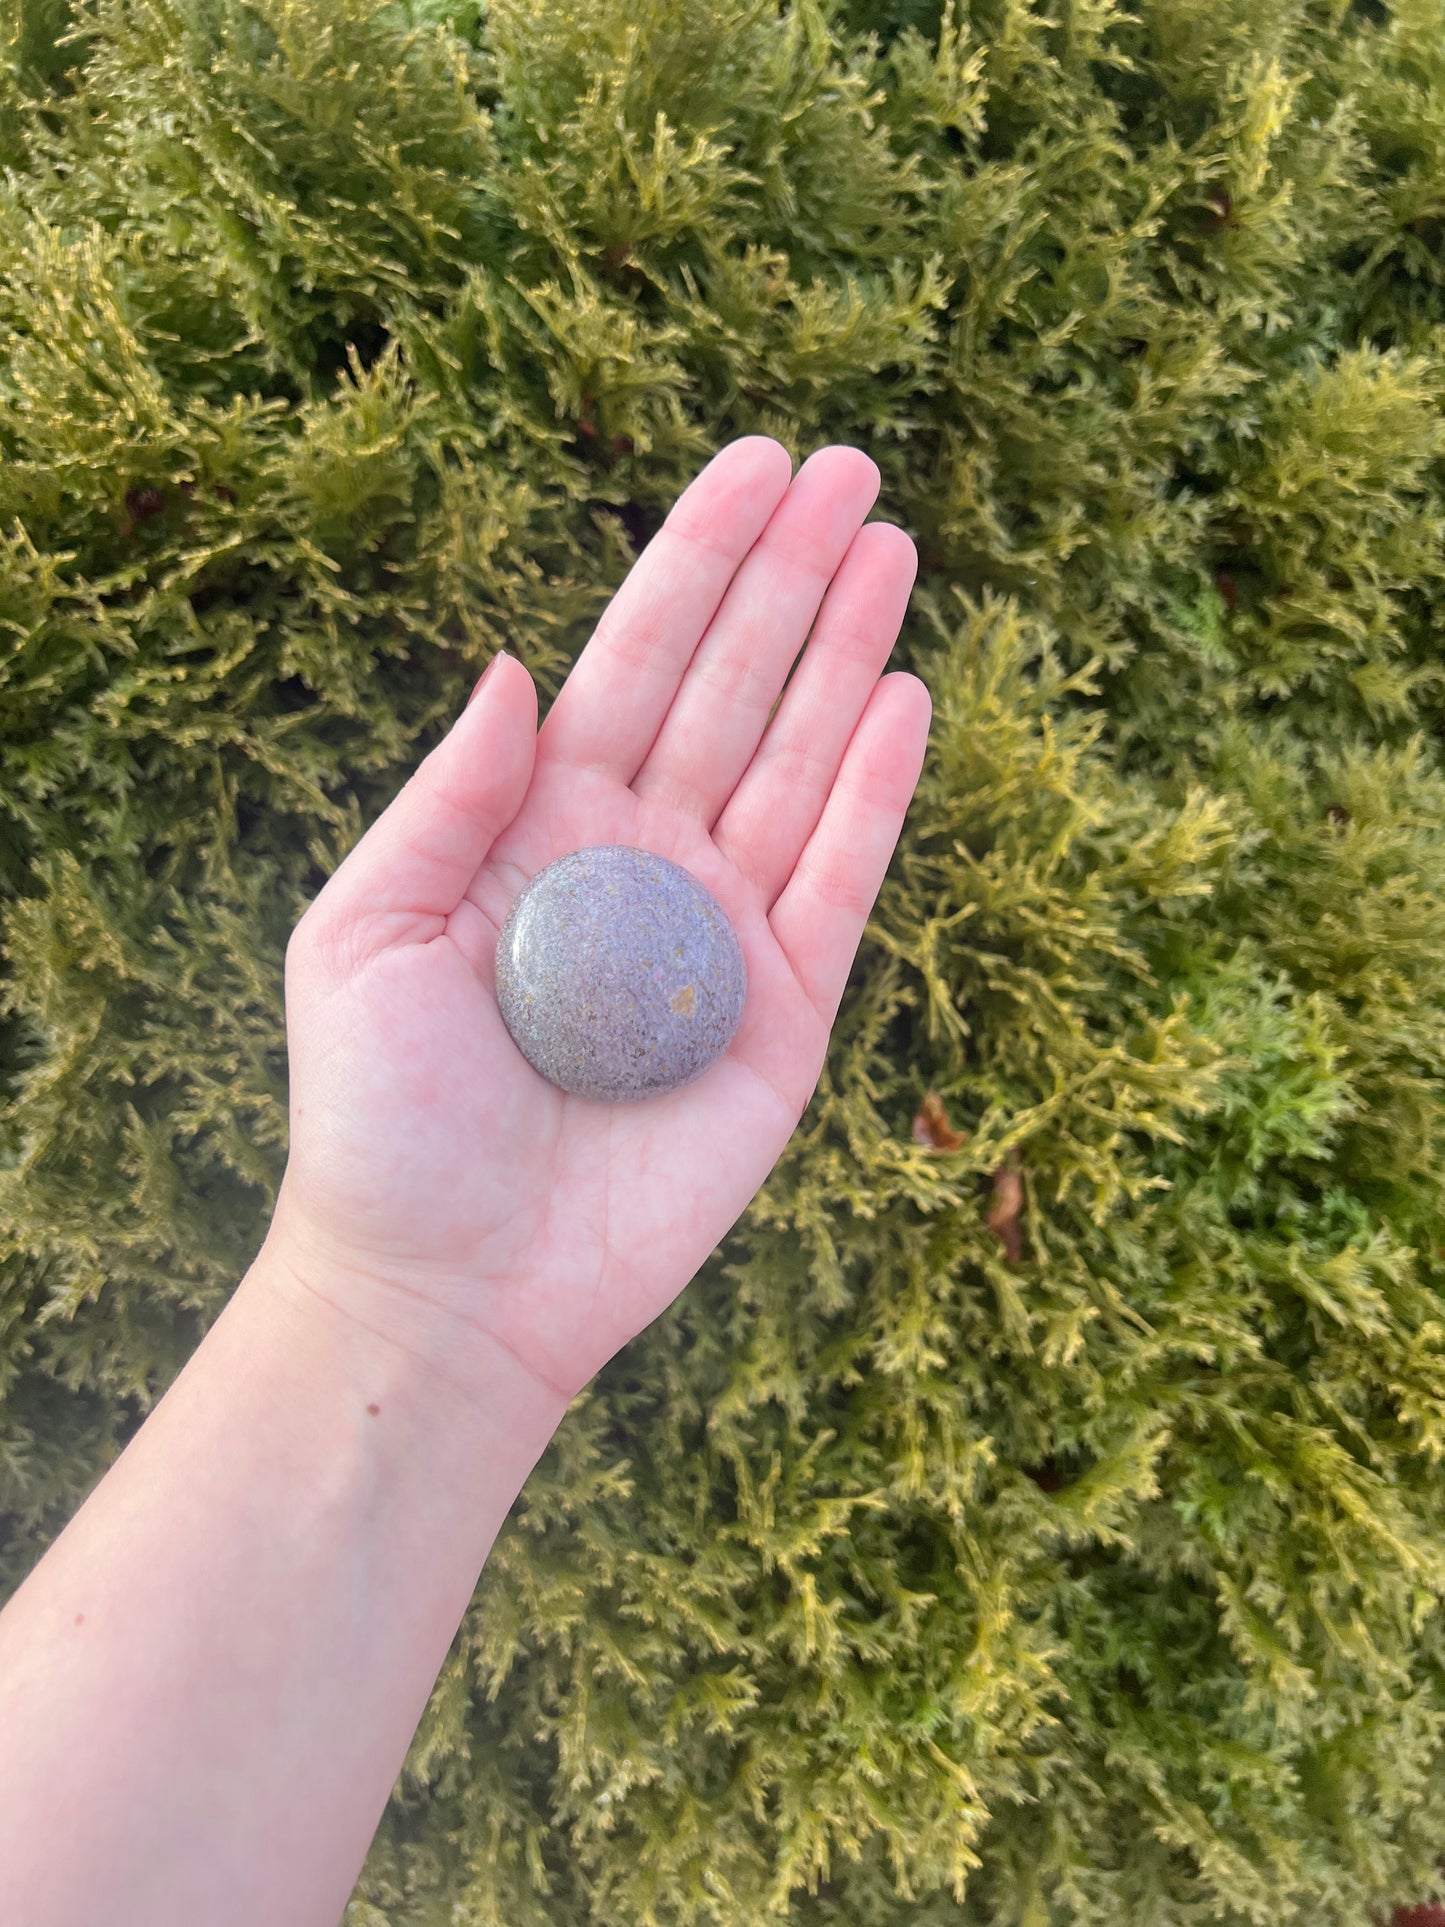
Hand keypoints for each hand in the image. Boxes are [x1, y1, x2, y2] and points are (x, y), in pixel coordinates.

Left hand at [268, 438, 930, 1407]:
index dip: (695, 562)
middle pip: (733, 690)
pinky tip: (904, 701)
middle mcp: (643, 863)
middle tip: (853, 470)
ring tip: (892, 549)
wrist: (451, 1287)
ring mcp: (720, 936)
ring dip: (847, 656)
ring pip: (797, 765)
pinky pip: (840, 887)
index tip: (755, 464)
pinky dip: (873, 797)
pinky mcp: (784, 1019)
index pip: (634, 664)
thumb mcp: (366, 931)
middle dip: (791, 579)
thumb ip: (450, 796)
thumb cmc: (385, 1117)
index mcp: (543, 827)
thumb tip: (519, 663)